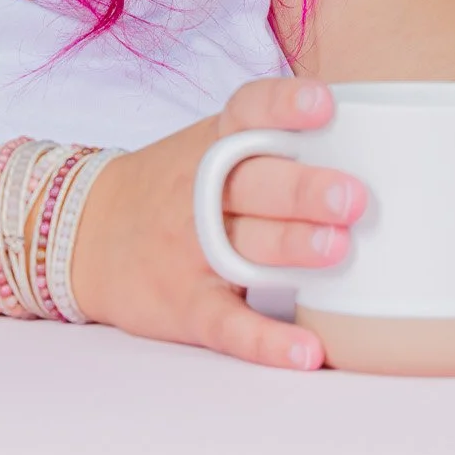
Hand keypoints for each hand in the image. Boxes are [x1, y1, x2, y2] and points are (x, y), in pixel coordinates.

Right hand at [70, 76, 364, 368]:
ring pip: (244, 246)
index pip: (246, 112)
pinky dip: (265, 341)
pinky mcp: (184, 304)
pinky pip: (226, 323)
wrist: (82, 233)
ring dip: (291, 248)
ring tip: (338, 251)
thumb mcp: (204, 147)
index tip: (323, 103)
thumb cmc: (170, 187)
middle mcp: (199, 190)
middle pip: (254, 183)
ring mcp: (189, 248)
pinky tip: (306, 351)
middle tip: (354, 196)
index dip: (283, 105)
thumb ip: (268, 142)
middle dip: (303, 188)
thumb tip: (372, 138)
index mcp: (210, 144)